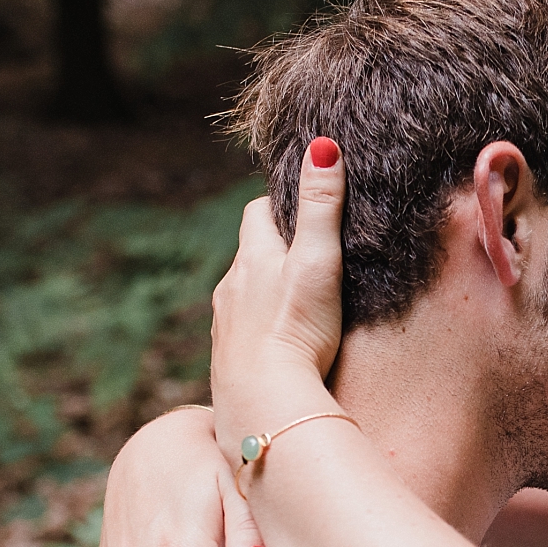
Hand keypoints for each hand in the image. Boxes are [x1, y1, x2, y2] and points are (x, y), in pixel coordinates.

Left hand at [209, 138, 347, 470]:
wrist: (263, 400)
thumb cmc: (295, 329)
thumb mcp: (318, 261)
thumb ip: (322, 206)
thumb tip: (322, 146)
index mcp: (253, 257)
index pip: (258, 212)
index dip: (280, 205)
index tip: (302, 206)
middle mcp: (231, 286)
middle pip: (249, 253)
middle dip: (272, 247)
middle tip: (305, 252)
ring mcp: (225, 325)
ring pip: (243, 293)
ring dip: (264, 290)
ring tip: (296, 300)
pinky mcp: (227, 360)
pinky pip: (242, 332)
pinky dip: (258, 327)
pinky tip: (280, 343)